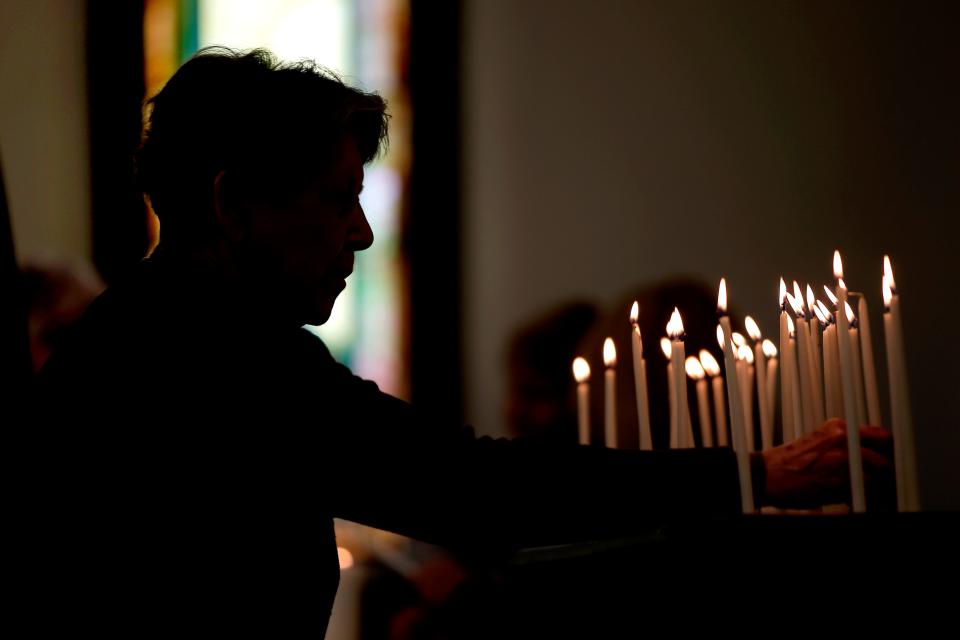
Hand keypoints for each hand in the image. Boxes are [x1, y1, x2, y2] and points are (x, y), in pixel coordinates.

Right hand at [760, 419, 893, 509]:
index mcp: (838, 427)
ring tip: (862, 492)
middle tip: (879, 480)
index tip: (884, 460)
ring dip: (873, 487)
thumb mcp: (817, 440)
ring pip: (877, 477)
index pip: (881, 435)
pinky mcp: (840, 482)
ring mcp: (844, 461)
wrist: (766, 475)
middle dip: (884, 471)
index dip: (885, 451)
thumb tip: (867, 456)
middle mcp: (844, 439)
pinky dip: (859, 498)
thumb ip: (843, 444)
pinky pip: (862, 493)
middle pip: (885, 456)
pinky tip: (849, 499)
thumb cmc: (788, 462)